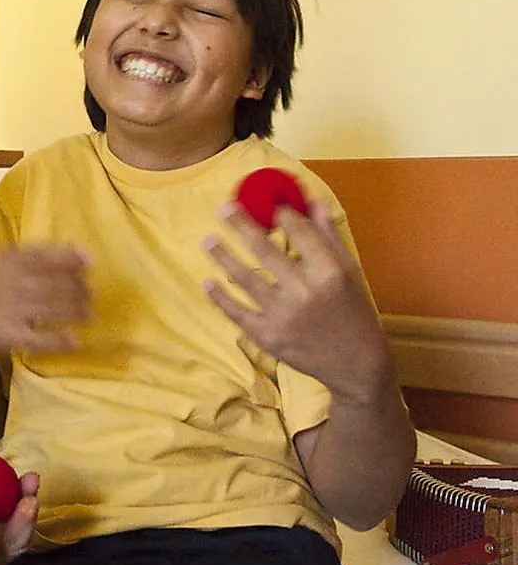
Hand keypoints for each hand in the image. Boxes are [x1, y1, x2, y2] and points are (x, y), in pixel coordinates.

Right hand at [0, 245, 90, 354]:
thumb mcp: (5, 266)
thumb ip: (37, 258)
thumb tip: (83, 254)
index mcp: (2, 262)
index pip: (39, 256)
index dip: (67, 258)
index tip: (90, 262)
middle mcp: (1, 284)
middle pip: (47, 284)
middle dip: (75, 289)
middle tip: (91, 294)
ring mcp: (3, 311)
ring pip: (47, 310)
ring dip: (73, 312)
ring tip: (89, 314)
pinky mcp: (5, 336)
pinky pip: (37, 339)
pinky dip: (58, 341)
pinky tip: (75, 341)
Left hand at [201, 202, 394, 401]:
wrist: (355, 363)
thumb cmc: (353, 311)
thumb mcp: (349, 272)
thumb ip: (328, 237)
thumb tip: (311, 201)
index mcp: (329, 272)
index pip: (299, 233)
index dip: (280, 214)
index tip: (265, 202)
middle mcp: (304, 291)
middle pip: (265, 250)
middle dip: (241, 226)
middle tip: (223, 209)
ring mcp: (283, 315)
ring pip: (245, 279)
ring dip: (223, 257)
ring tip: (208, 240)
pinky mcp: (267, 336)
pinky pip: (237, 312)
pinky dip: (220, 297)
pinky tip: (208, 282)